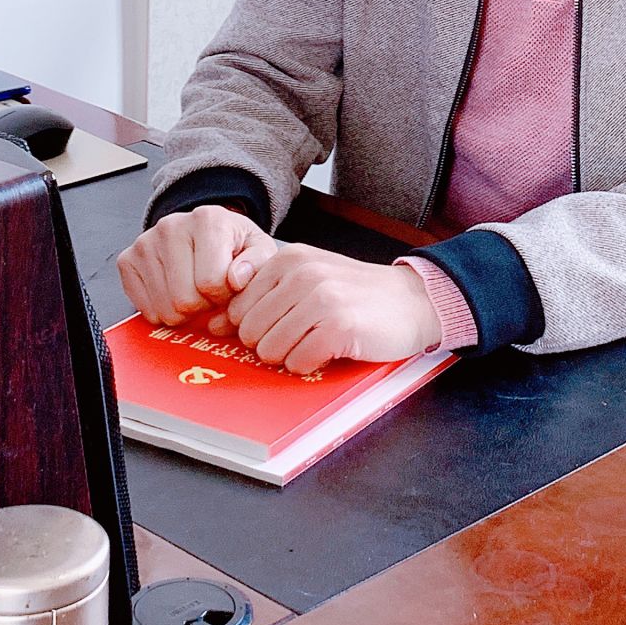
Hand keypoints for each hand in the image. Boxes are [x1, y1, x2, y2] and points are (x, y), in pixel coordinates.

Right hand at [117, 204, 278, 324]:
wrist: (205, 232)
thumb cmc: (232, 244)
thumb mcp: (258, 249)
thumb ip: (258, 264)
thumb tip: (236, 279)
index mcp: (208, 219)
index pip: (211, 283)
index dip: (225, 296)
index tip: (228, 286)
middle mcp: (171, 226)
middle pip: (184, 300)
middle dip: (203, 305)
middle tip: (209, 291)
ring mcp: (145, 243)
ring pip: (164, 310)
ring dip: (184, 311)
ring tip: (193, 290)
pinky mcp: (127, 260)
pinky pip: (144, 310)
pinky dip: (162, 311)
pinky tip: (173, 292)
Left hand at [217, 243, 439, 373]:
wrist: (411, 301)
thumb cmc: (355, 295)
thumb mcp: (308, 280)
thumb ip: (262, 296)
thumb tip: (214, 324)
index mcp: (288, 260)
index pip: (236, 308)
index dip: (254, 327)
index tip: (282, 326)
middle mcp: (302, 274)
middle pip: (249, 332)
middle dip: (271, 344)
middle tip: (303, 336)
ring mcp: (321, 299)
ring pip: (269, 350)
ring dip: (292, 356)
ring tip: (318, 341)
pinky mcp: (339, 326)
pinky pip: (299, 363)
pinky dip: (312, 365)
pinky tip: (331, 350)